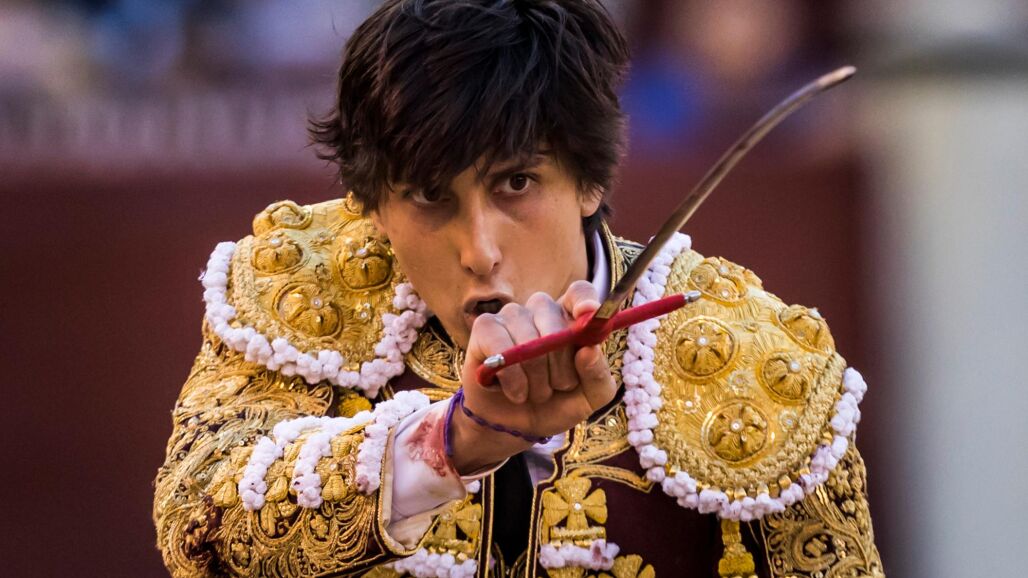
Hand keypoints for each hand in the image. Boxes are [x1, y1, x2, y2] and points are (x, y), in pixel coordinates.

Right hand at [448, 280, 616, 473]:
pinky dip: (513, 378)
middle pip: (556, 322)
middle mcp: (542, 310)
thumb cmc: (555, 404)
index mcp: (571, 318)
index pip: (580, 292)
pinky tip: (516, 393)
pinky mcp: (485, 327)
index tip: (590, 315)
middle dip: (560, 367)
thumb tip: (589, 350)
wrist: (515, 426)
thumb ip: (598, 375)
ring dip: (536, 379)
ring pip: (529, 339)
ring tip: (534, 393)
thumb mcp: (588, 398)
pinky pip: (502, 346)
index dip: (585, 301)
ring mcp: (512, 315)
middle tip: (556, 387)